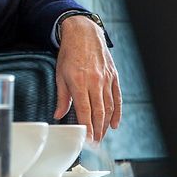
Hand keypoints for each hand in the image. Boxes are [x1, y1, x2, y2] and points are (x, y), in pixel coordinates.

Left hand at [54, 15, 121, 141]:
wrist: (83, 33)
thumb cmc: (69, 53)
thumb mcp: (60, 74)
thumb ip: (62, 97)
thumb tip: (59, 115)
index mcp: (79, 82)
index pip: (85, 111)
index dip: (87, 128)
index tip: (87, 141)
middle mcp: (95, 82)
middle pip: (99, 112)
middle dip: (98, 131)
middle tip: (95, 144)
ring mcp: (106, 79)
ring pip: (109, 107)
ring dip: (106, 124)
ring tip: (102, 136)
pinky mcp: (113, 76)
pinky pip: (117, 97)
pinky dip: (117, 112)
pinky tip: (115, 124)